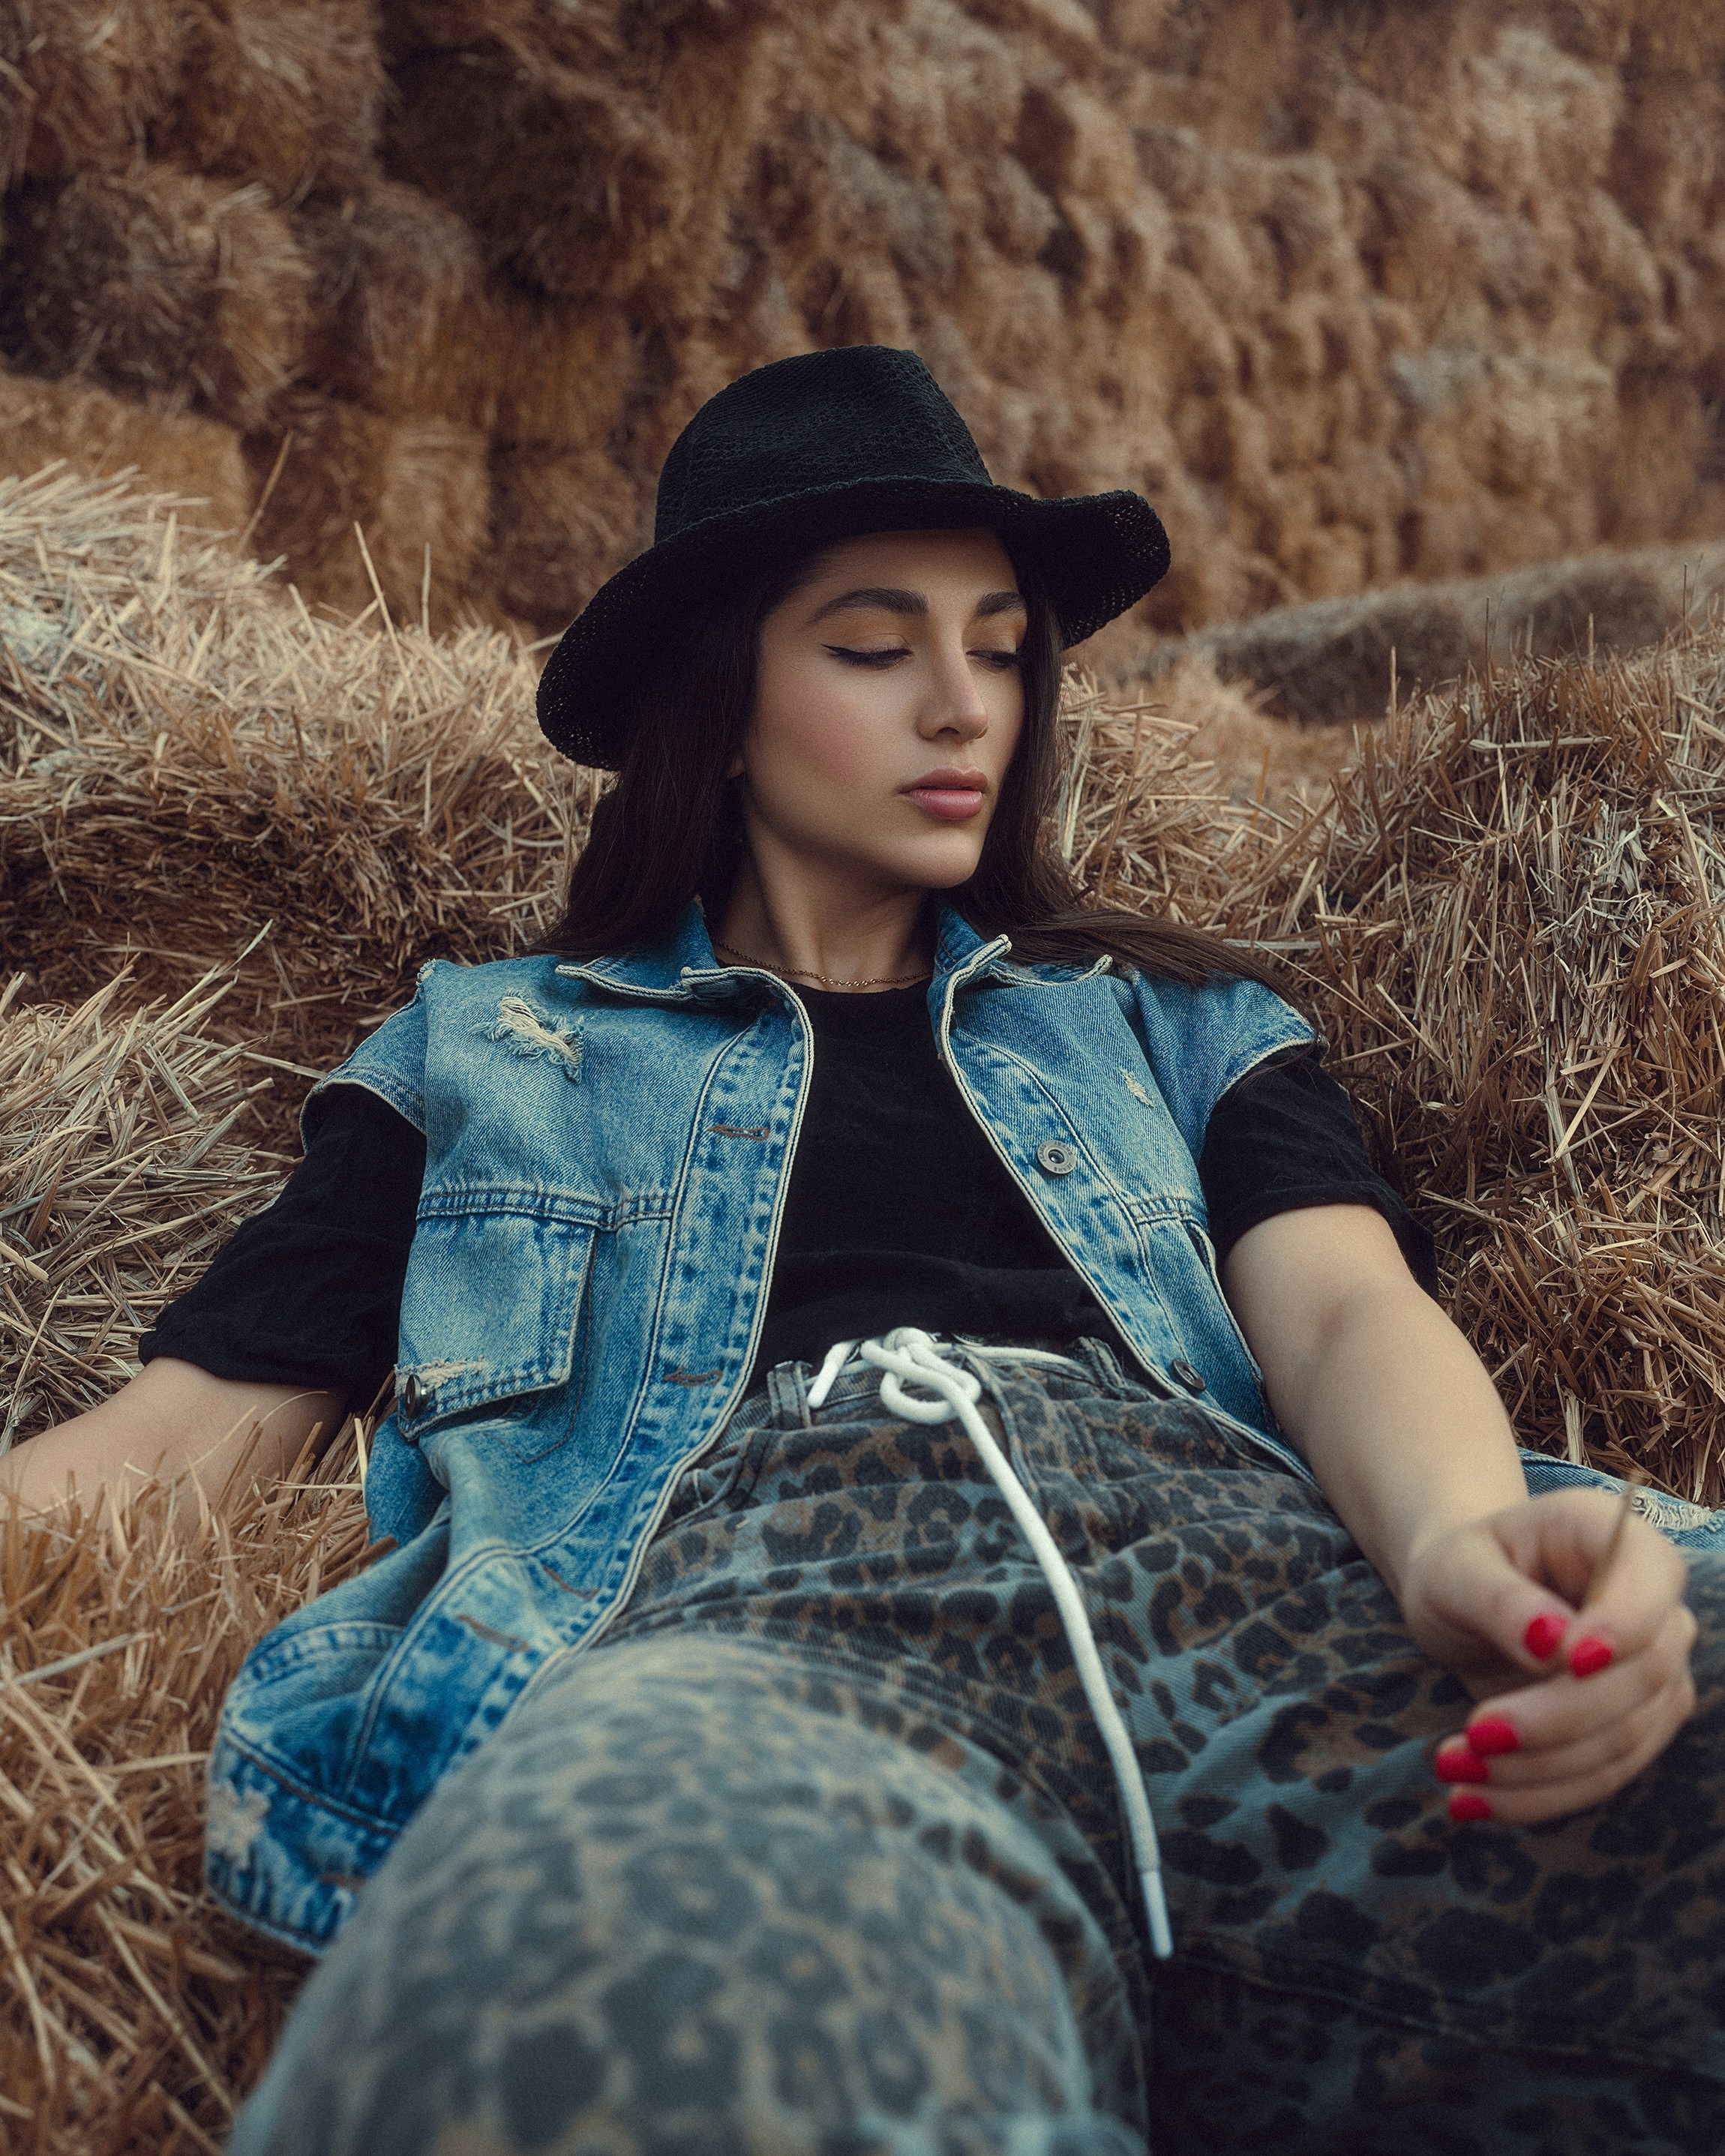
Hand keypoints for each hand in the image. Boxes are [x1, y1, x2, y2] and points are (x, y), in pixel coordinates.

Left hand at [1396, 1488, 1697, 1824]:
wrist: (1460, 1598)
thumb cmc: (1457, 1568)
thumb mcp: (1454, 1569)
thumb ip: (1500, 1599)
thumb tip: (1551, 1644)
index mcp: (1608, 1534)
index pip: (1651, 1579)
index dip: (1623, 1626)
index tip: (1569, 1662)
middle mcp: (1651, 1603)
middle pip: (1641, 1676)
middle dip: (1557, 1718)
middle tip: (1474, 1734)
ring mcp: (1653, 1670)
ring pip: (1624, 1739)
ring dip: (1538, 1769)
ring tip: (1453, 1768)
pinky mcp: (1636, 1726)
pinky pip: (1602, 1775)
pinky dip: (1537, 1795)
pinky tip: (1473, 1799)